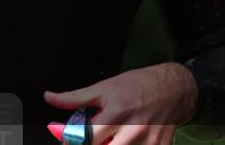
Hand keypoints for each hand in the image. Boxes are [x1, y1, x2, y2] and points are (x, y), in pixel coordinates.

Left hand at [43, 62, 197, 144]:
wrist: (174, 88)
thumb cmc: (137, 85)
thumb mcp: (104, 87)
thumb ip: (75, 98)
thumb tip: (50, 97)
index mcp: (115, 112)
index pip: (86, 137)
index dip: (72, 141)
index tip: (67, 138)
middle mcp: (131, 129)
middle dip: (92, 144)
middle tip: (90, 137)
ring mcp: (147, 141)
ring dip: (110, 144)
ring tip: (109, 136)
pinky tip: (125, 139)